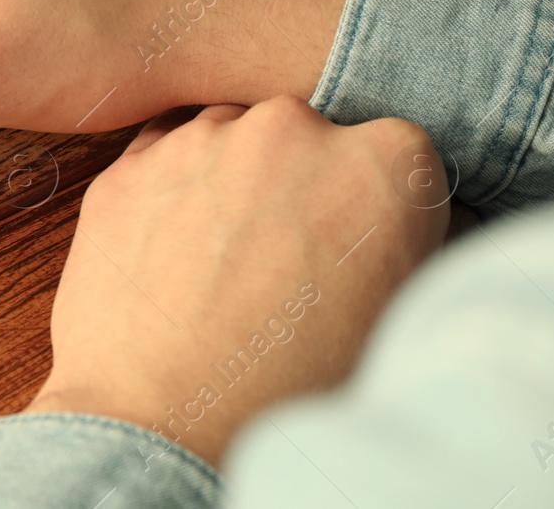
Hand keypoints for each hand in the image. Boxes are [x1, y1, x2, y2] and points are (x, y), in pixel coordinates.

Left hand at [26, 97, 449, 464]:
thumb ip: (412, 240)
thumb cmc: (294, 389)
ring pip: (228, 137)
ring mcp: (202, 139)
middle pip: (305, 134)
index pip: (395, 154)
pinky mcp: (129, 164)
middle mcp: (291, 128)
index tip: (358, 241)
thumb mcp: (396, 315)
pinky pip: (161, 157)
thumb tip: (424, 216)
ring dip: (230, 177)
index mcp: (385, 162)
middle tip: (283, 257)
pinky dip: (169, 190)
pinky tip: (173, 254)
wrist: (168, 425)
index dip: (376, 201)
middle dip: (297, 180)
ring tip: (222, 264)